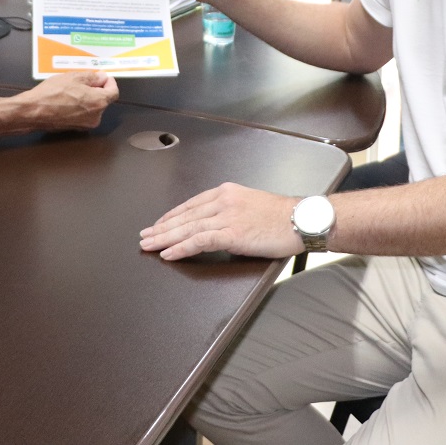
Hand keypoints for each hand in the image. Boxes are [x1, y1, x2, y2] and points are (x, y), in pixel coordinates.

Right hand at [21, 70, 117, 130]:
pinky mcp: (74, 129)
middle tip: (82, 81)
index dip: (109, 82)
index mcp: (99, 103)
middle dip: (96, 90)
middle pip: (103, 101)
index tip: (102, 77)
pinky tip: (66, 100)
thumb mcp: (74, 77)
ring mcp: (85, 125)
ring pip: (92, 108)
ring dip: (87, 98)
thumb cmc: (53, 92)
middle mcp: (96, 117)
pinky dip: (79, 107)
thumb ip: (93, 77)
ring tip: (71, 90)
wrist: (33, 111)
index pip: (114, 92)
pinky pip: (82, 115)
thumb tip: (102, 78)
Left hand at [139, 182, 303, 260]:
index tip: (157, 224)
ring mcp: (227, 216)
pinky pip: (199, 241)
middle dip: (161, 227)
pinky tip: (169, 254)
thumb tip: (215, 225)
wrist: (301, 220)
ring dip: (164, 238)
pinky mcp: (232, 233)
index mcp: (226, 192)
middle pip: (184, 216)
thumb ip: (230, 211)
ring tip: (148, 246)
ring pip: (187, 228)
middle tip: (144, 236)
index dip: (171, 216)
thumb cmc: (281, 216)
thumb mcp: (250, 204)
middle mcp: (223, 200)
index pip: (190, 204)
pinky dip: (181, 248)